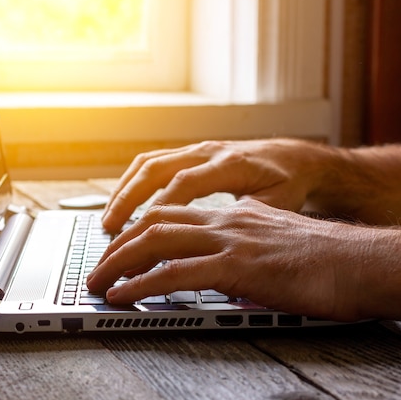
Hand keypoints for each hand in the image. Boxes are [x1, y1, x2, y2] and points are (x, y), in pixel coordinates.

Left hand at [88, 199, 359, 320]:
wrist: (363, 263)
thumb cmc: (327, 259)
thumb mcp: (277, 241)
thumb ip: (247, 246)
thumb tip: (228, 267)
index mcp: (235, 213)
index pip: (173, 212)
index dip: (140, 227)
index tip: (120, 244)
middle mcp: (227, 220)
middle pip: (155, 221)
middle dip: (118, 244)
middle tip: (97, 265)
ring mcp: (230, 241)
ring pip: (156, 242)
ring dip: (119, 262)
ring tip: (98, 281)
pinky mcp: (237, 267)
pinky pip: (174, 274)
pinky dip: (141, 284)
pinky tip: (122, 295)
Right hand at [101, 139, 329, 232]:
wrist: (293, 157)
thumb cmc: (286, 183)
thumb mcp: (277, 204)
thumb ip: (247, 220)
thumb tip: (222, 248)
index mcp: (230, 164)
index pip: (186, 183)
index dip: (161, 207)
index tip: (142, 234)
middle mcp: (208, 152)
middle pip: (156, 169)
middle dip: (128, 199)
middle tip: (110, 230)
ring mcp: (196, 151)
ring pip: (148, 164)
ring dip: (124, 192)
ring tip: (108, 222)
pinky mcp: (190, 155)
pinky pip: (152, 164)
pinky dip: (132, 184)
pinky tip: (122, 205)